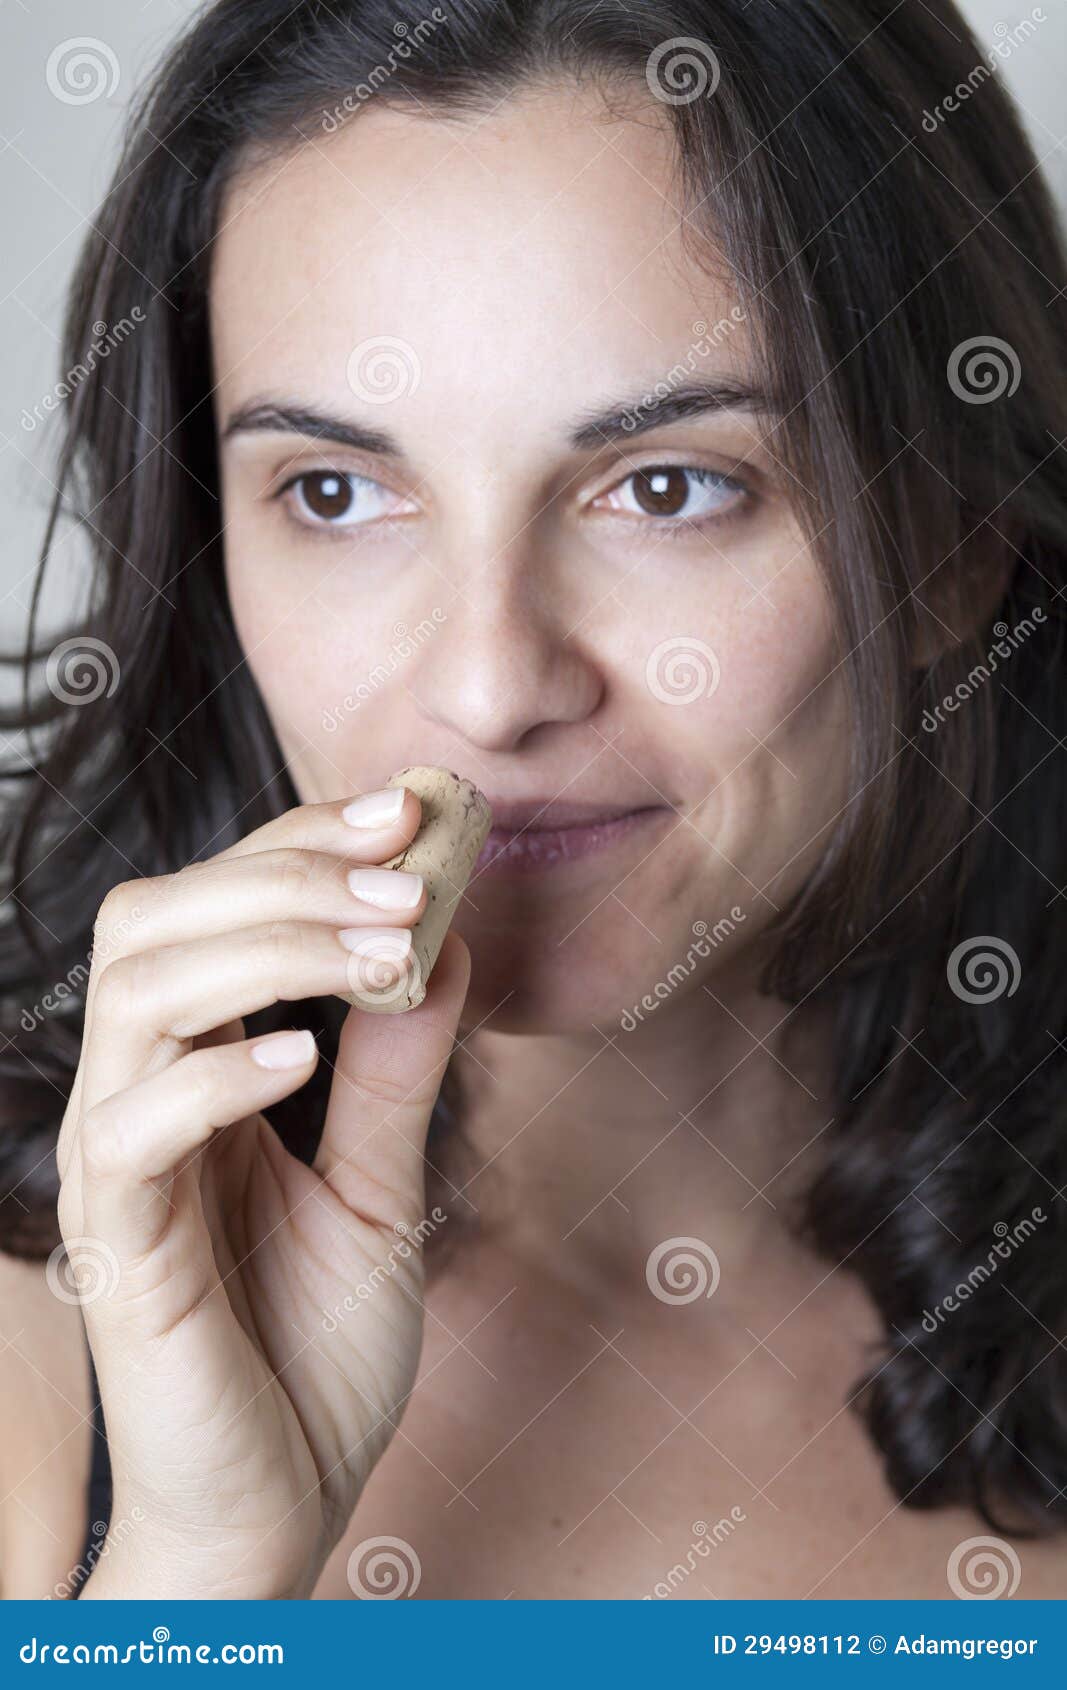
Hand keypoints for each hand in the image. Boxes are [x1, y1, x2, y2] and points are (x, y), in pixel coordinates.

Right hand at [56, 792, 470, 1598]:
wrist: (282, 1507)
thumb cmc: (315, 1353)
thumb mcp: (382, 1188)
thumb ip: (399, 1072)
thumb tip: (444, 941)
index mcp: (197, 1073)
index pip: (217, 909)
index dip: (301, 843)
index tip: (410, 813)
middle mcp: (141, 1098)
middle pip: (156, 919)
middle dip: (283, 870)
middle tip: (403, 864)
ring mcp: (117, 1167)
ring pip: (135, 993)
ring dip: (264, 943)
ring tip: (378, 943)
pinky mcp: (117, 1245)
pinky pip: (130, 1128)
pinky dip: (215, 1074)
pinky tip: (303, 1056)